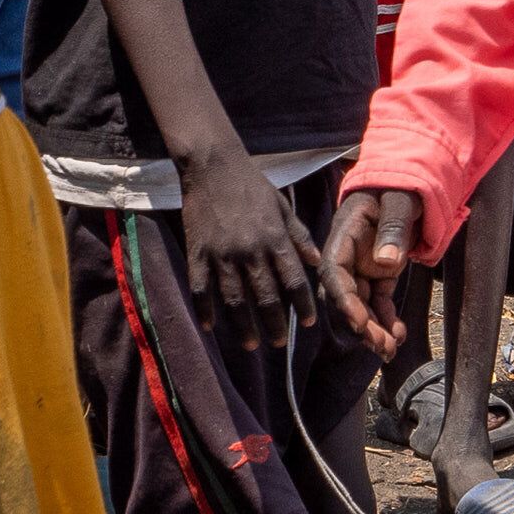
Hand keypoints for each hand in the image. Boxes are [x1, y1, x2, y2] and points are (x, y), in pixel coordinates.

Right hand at [179, 145, 321, 346]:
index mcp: (275, 239)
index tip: (308, 323)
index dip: (302, 304)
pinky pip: (201, 288)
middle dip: (274, 324)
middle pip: (265, 296)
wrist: (214, 168)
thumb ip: (300, 236)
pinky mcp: (197, 252)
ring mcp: (222, 254)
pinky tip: (212, 327)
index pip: (294, 280)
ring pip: (233, 299)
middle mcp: (251, 251)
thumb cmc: (253, 186)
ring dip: (243, 326)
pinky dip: (206, 309)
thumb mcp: (284, 207)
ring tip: (251, 344)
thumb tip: (316, 262)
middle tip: (279, 345)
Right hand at [320, 189, 421, 356]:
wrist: (408, 185)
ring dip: (374, 330)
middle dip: (361, 324)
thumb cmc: (400, 188)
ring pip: (362, 305)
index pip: (334, 273)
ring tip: (390, 351)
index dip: (344, 300)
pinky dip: (388, 320)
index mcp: (343, 236)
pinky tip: (399, 337)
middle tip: (380, 347)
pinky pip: (380, 302)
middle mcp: (347, 256)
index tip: (359, 322)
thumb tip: (386, 262)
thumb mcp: (400, 200)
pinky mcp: (378, 275)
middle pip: (346, 296)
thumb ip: (394, 226)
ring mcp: (362, 268)